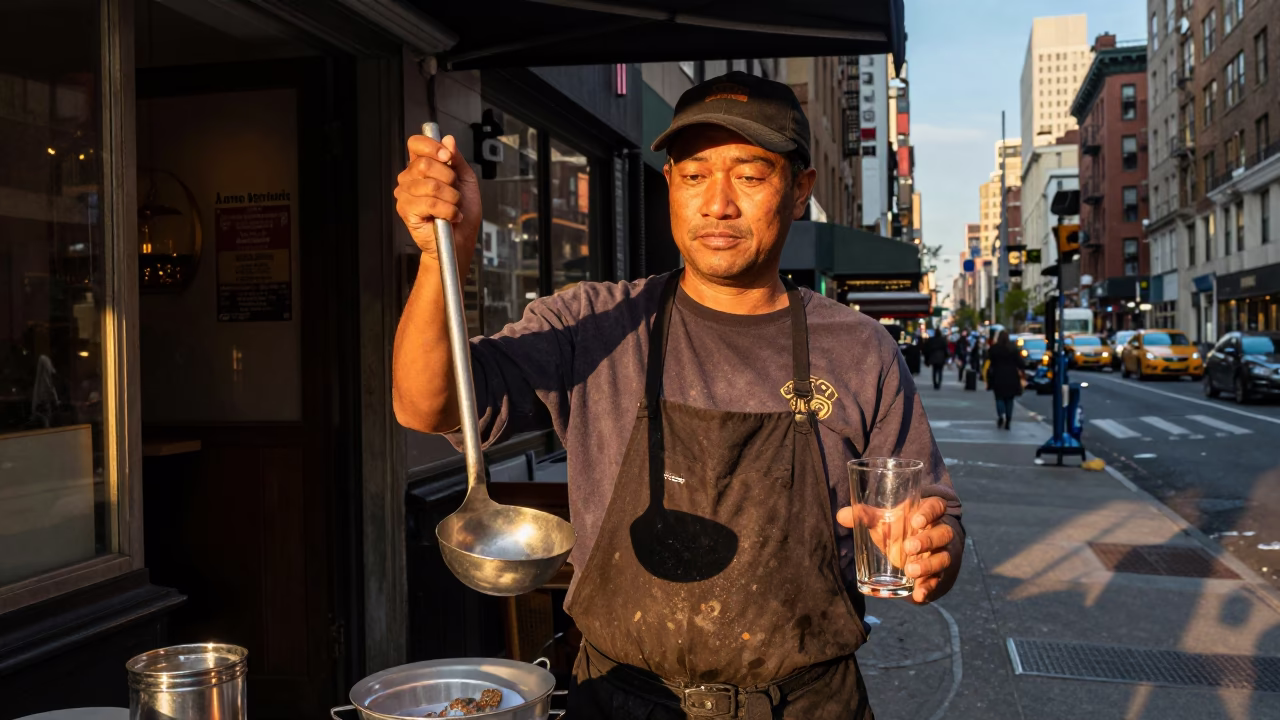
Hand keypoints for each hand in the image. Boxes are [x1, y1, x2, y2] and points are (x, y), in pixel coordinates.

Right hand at [394, 133, 482, 262]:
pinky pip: (430, 203)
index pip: (416, 144)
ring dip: (452, 198)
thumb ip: (457, 159)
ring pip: (431, 186)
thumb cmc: (462, 212)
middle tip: (454, 192)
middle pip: (425, 164)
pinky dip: (447, 210)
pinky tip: (449, 216)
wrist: (461, 240)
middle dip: (448, 178)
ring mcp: (405, 194)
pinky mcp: (406, 210)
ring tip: (453, 207)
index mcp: (421, 167)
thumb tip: (448, 140)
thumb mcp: (466, 180)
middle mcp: (410, 178)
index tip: (447, 157)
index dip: (432, 147)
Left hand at [837, 496, 955, 603]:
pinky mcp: (937, 573)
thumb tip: (841, 515)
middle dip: (927, 541)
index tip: (916, 520)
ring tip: (909, 571)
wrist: (912, 550)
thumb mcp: (884, 521)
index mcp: (926, 513)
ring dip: (928, 565)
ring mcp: (940, 553)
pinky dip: (928, 588)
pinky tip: (918, 595)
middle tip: (908, 547)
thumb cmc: (897, 528)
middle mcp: (938, 532)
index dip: (930, 512)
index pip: (937, 506)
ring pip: (943, 557)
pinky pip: (937, 580)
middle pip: (943, 533)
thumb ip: (865, 517)